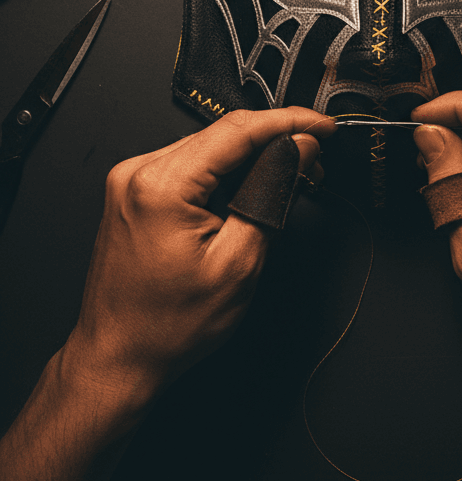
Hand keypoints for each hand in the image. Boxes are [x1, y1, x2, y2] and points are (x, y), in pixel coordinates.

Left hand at [63, 108, 334, 410]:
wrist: (119, 358)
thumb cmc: (167, 326)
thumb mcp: (239, 263)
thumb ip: (272, 195)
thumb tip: (297, 152)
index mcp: (161, 185)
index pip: (238, 130)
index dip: (290, 122)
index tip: (323, 125)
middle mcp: (138, 173)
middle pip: (222, 135)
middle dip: (275, 141)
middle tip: (317, 157)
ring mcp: (131, 181)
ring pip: (208, 148)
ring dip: (251, 158)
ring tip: (290, 177)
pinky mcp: (134, 193)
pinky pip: (189, 166)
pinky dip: (224, 173)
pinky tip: (250, 189)